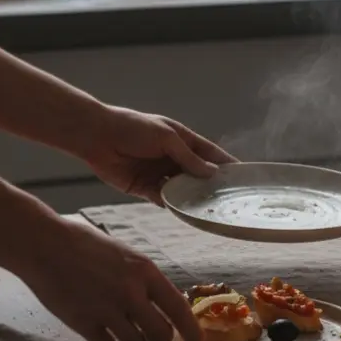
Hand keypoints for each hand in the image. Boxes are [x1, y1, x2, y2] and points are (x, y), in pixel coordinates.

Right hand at [21, 217, 201, 340]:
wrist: (43, 245)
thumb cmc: (82, 244)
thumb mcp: (123, 254)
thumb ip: (142, 279)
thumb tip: (160, 304)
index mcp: (145, 271)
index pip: (179, 308)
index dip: (191, 330)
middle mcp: (131, 293)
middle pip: (161, 334)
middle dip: (161, 340)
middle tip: (154, 338)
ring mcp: (107, 311)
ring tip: (128, 336)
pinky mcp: (84, 324)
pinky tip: (102, 331)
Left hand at [81, 107, 236, 203]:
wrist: (96, 137)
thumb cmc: (132, 128)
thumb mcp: (165, 138)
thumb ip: (188, 156)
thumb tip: (211, 173)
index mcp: (182, 139)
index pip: (210, 153)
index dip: (226, 164)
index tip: (244, 177)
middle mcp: (173, 158)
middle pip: (198, 175)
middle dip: (211, 186)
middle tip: (228, 200)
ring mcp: (160, 174)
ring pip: (182, 190)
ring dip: (192, 198)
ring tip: (208, 209)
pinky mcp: (145, 188)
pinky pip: (163, 199)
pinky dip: (173, 205)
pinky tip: (183, 212)